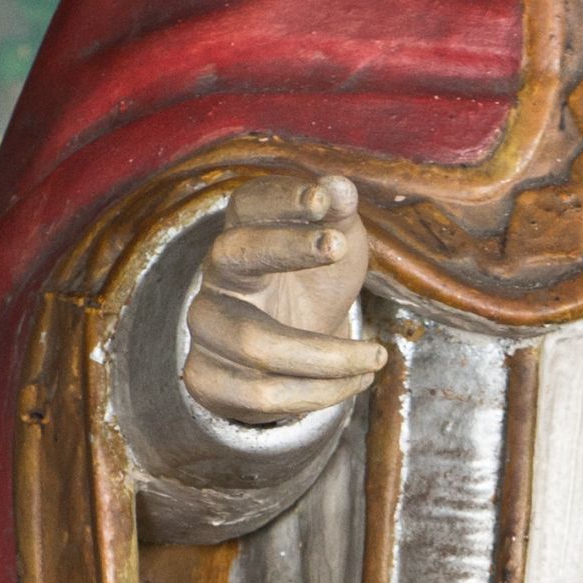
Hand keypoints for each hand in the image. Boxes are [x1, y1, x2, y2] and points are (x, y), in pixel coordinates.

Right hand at [182, 171, 384, 427]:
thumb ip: (339, 216)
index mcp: (244, 233)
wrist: (291, 358)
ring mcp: (206, 327)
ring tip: (377, 356)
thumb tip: (340, 186)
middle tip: (342, 248)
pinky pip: (262, 396)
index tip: (323, 200)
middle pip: (235, 254)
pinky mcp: (205, 378)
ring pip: (257, 343)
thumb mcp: (336, 245)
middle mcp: (217, 276)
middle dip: (286, 248)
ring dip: (329, 355)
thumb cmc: (313, 287)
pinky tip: (354, 381)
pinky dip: (321, 393)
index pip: (249, 204)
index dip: (281, 199)